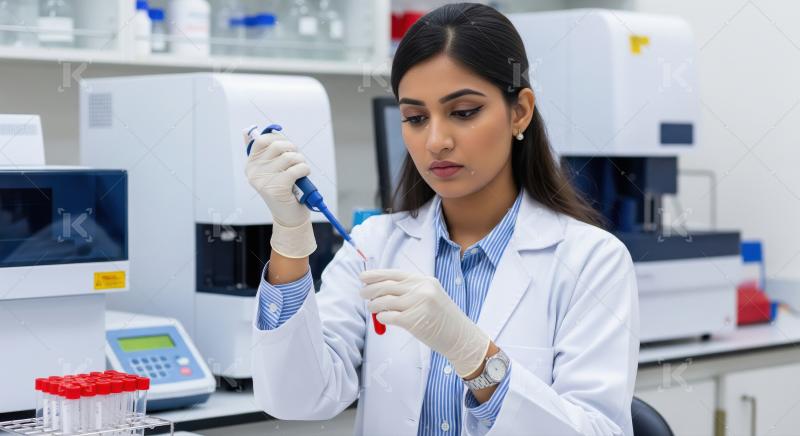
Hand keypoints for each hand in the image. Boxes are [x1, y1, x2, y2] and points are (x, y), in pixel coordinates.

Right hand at [244, 129, 315, 257]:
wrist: (289, 216)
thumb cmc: (283, 189)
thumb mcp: (271, 170)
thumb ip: (263, 152)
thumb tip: (247, 130)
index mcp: (251, 165)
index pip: (262, 140)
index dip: (279, 138)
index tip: (287, 146)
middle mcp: (254, 172)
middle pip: (277, 146)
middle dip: (293, 149)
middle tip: (298, 159)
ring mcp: (264, 180)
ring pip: (289, 157)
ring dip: (301, 161)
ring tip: (301, 170)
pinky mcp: (277, 188)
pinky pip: (296, 169)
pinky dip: (304, 170)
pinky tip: (304, 176)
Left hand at [359, 269, 490, 377]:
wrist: (460, 337)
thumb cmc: (442, 318)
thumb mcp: (429, 296)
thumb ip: (408, 291)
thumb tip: (379, 290)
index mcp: (423, 280)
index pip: (394, 274)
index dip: (375, 275)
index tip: (363, 277)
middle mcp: (420, 289)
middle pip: (385, 286)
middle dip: (369, 290)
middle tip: (362, 294)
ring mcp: (417, 304)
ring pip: (383, 301)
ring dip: (373, 306)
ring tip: (372, 309)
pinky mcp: (413, 321)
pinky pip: (388, 317)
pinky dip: (382, 318)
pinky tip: (383, 320)